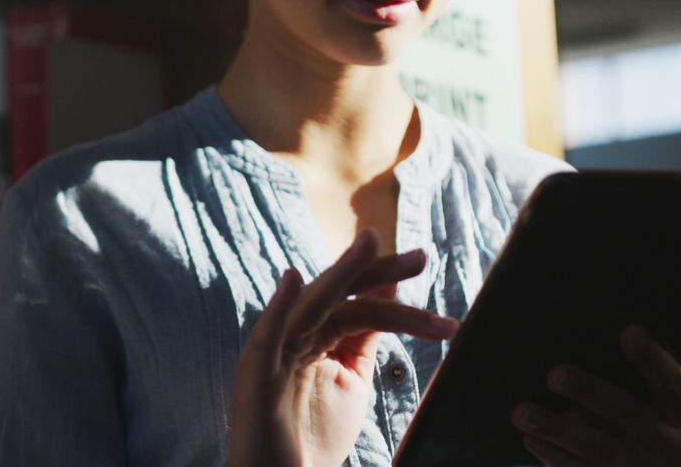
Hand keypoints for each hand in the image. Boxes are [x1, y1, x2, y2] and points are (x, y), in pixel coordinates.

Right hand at [226, 229, 459, 466]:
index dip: (389, 282)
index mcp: (317, 334)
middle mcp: (295, 334)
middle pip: (339, 294)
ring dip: (339, 272)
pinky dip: (278, 308)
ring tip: (369, 243)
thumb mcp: (352, 377)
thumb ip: (366, 334)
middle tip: (420, 257)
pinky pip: (267, 337)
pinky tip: (291, 279)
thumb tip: (388, 288)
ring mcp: (274, 352)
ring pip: (310, 304)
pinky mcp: (257, 375)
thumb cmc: (314, 436)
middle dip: (377, 271)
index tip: (423, 260)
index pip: (358, 301)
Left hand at [511, 326, 680, 465]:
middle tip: (554, 375)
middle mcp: (679, 449)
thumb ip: (651, 380)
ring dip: (557, 429)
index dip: (652, 358)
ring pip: (599, 450)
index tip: (628, 332)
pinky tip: (532, 438)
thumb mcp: (672, 411)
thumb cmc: (659, 429)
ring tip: (523, 412)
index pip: (673, 381)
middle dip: (590, 392)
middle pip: (628, 414)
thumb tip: (611, 334)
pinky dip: (554, 456)